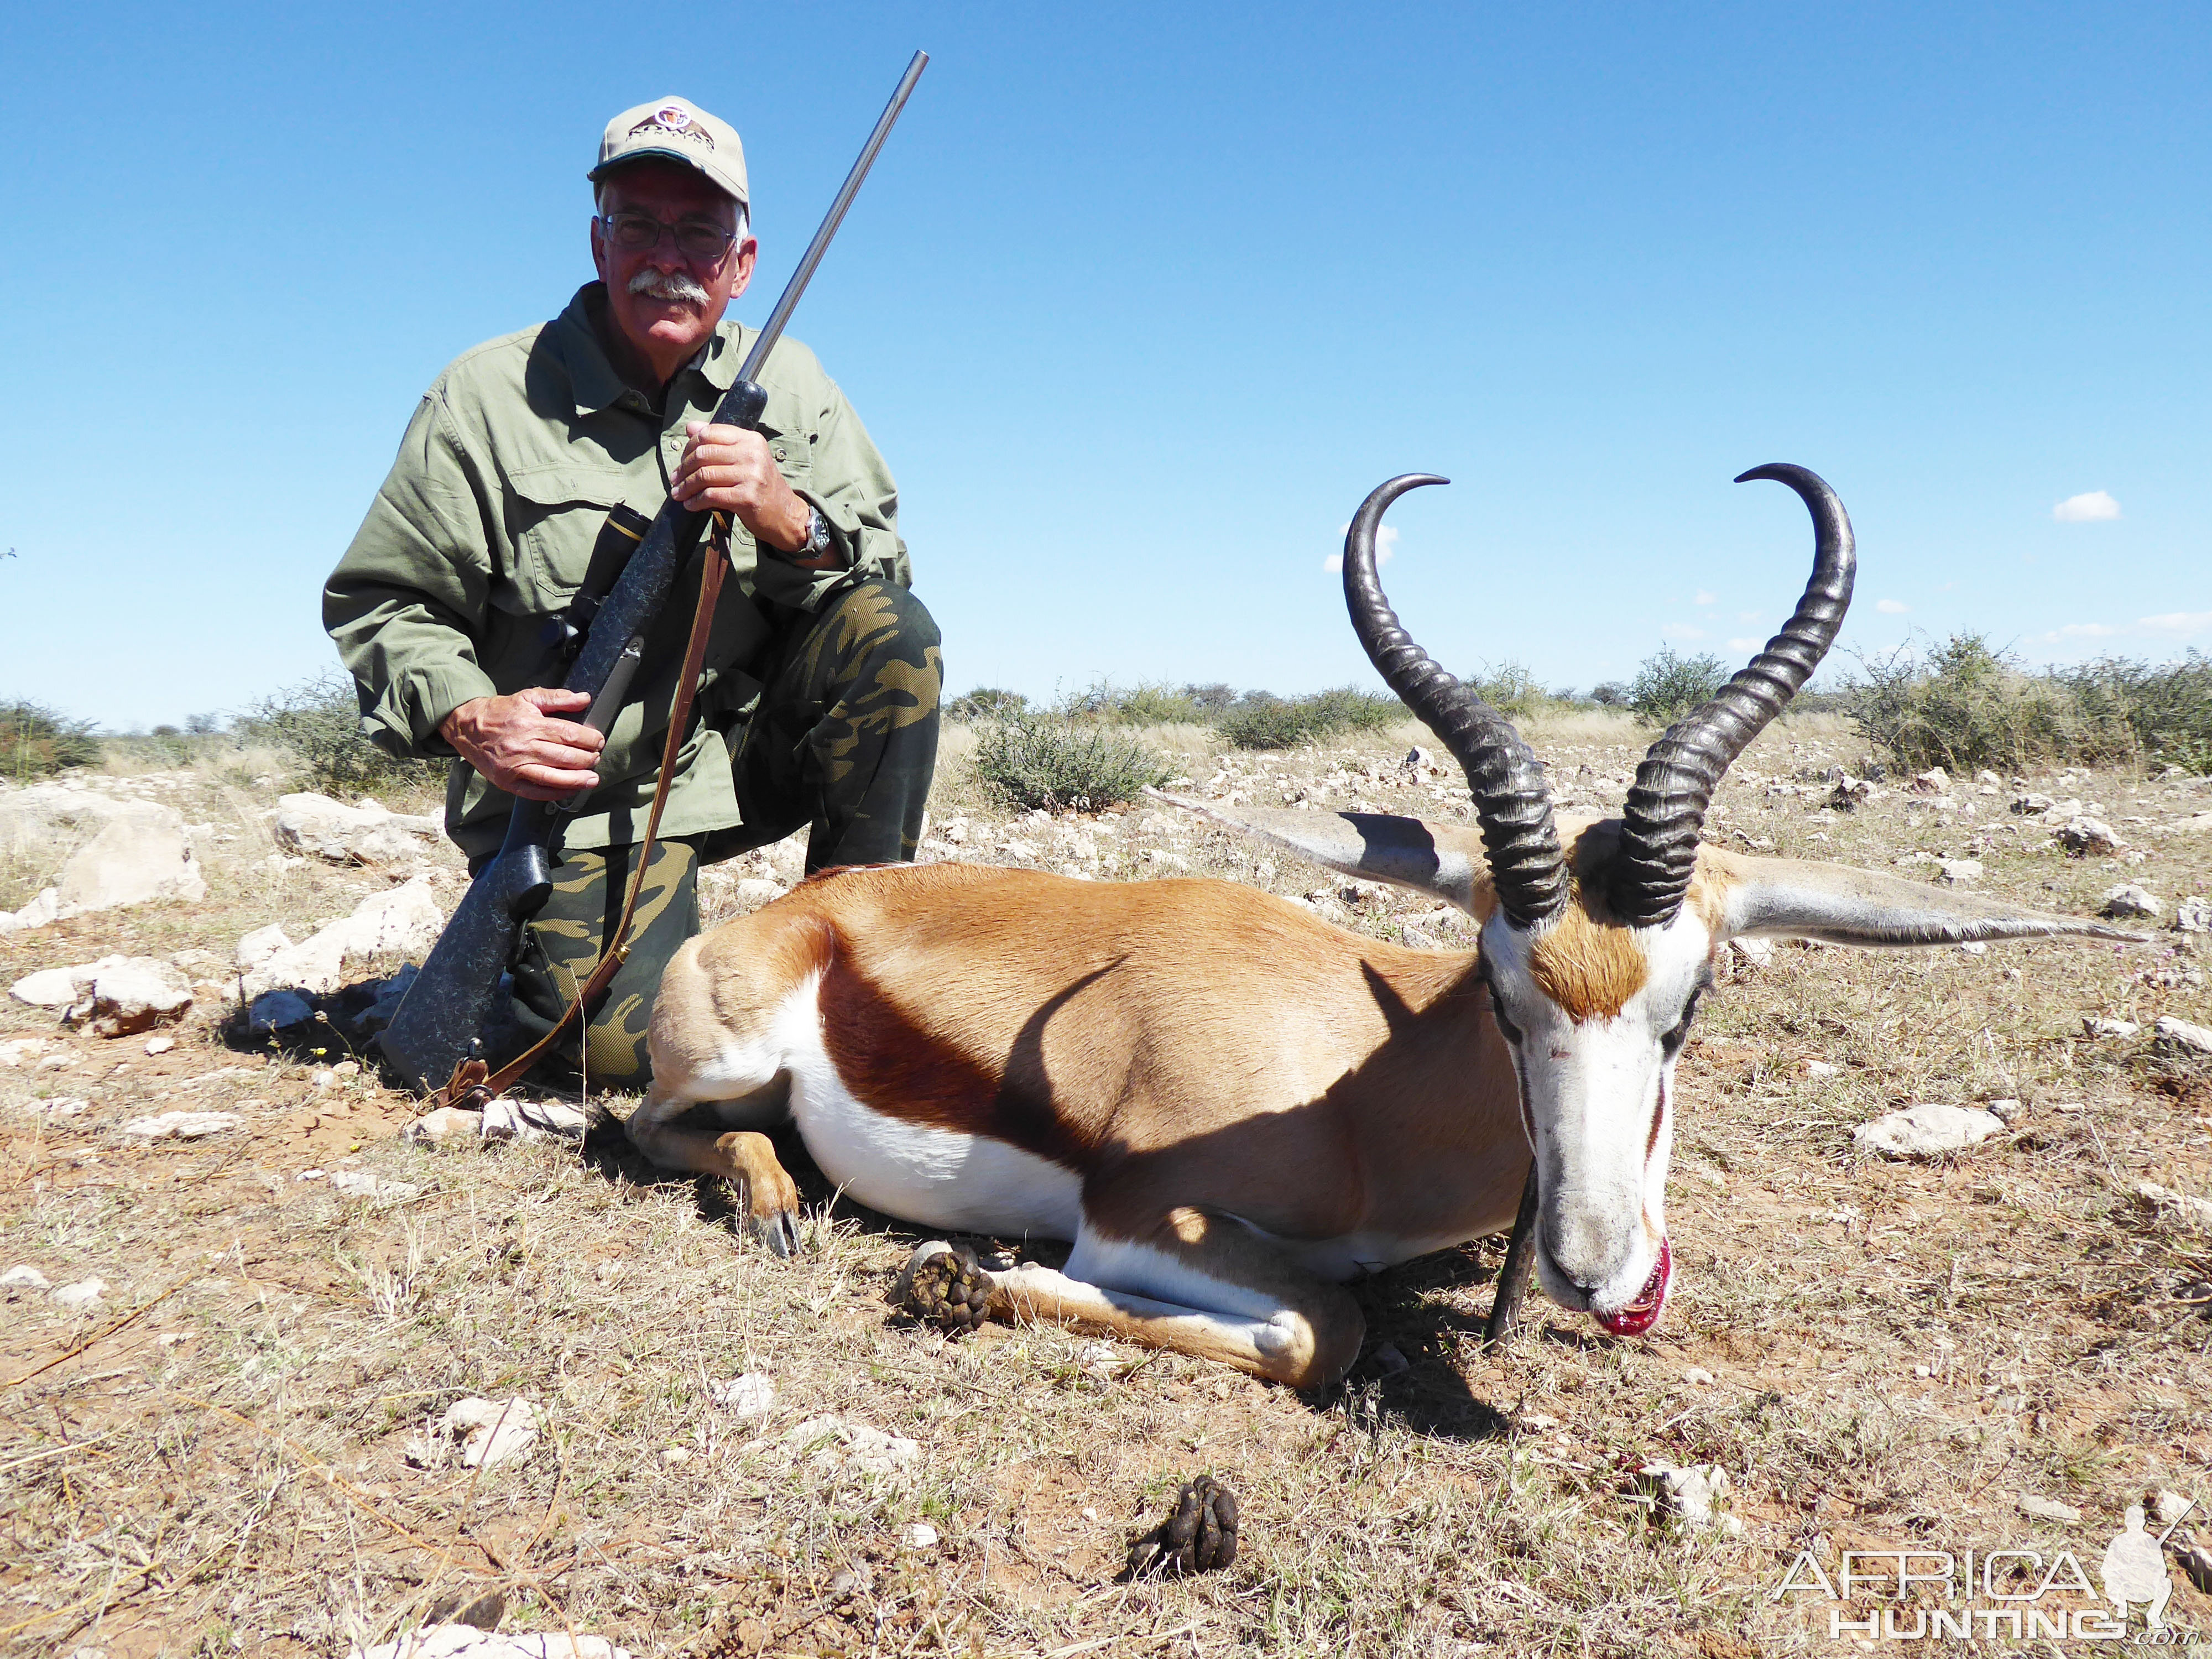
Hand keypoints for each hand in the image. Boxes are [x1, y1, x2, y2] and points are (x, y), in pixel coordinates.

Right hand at [440, 688, 604, 800]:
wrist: (467, 728)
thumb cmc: (501, 712)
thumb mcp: (528, 697)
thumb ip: (557, 698)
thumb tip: (585, 698)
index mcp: (530, 724)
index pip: (568, 734)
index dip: (588, 739)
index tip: (598, 741)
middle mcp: (522, 747)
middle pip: (564, 756)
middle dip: (586, 759)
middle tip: (596, 758)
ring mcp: (514, 767)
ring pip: (552, 777)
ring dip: (576, 780)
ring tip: (592, 779)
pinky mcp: (507, 782)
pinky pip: (536, 792)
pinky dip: (555, 793)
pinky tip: (570, 790)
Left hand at [670, 420, 811, 551]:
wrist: (785, 513)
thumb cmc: (761, 485)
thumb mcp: (745, 457)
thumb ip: (720, 442)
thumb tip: (691, 427)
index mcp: (751, 439)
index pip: (710, 433)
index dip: (689, 446)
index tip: (682, 460)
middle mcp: (752, 454)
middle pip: (703, 454)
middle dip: (683, 468)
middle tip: (675, 479)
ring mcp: (751, 475)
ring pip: (704, 475)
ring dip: (686, 486)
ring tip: (678, 493)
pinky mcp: (747, 497)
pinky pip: (711, 496)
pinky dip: (695, 501)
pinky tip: (690, 504)